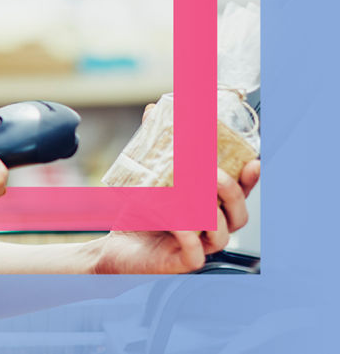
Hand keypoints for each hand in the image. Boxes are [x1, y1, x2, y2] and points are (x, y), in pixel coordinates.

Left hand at [96, 158, 260, 273]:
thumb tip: (152, 109)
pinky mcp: (184, 262)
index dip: (250, 179)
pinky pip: (195, 252)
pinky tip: (176, 222)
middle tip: (212, 173)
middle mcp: (213, 227)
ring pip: (221, 232)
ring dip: (208, 211)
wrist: (118, 244)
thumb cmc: (141, 211)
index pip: (240, 193)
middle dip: (230, 191)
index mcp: (211, 205)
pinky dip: (187, 234)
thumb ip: (154, 144)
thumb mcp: (147, 175)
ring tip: (189, 193)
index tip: (253, 161)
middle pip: (239, 214)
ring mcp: (202, 246)